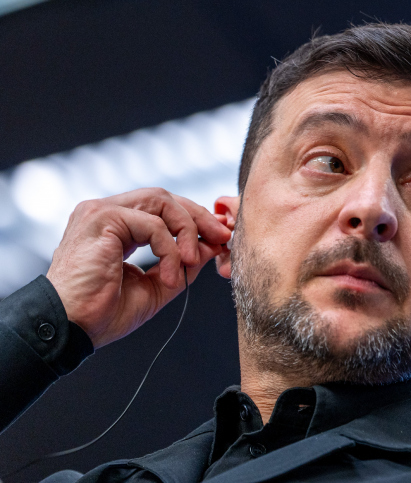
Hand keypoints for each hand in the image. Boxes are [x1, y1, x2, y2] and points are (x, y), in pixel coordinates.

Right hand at [46, 188, 232, 347]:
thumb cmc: (103, 312)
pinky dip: (170, 249)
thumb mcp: (156, 286)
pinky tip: (170, 275)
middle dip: (198, 217)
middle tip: (221, 238)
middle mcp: (105, 213)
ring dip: (186, 230)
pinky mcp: (101, 220)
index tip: (218, 237)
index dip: (193, 219)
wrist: (71, 328)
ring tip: (194, 260)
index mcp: (115, 226)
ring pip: (161, 202)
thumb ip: (182, 264)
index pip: (161, 208)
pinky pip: (152, 224)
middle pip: (164, 198)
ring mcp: (101, 212)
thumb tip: (212, 246)